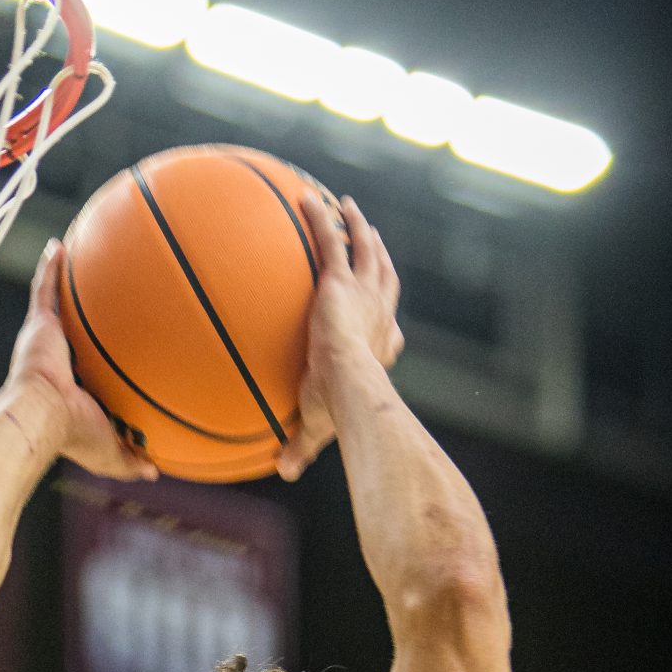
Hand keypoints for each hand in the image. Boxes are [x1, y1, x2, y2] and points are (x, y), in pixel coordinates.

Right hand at [0, 241, 158, 484]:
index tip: (115, 349)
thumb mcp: (110, 453)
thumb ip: (131, 460)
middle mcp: (60, 361)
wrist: (41, 416)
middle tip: (101, 300)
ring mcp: (48, 341)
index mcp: (74, 388)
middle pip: (75, 333)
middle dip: (82, 318)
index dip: (100, 360)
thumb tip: (155, 471)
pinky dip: (50, 269)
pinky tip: (58, 246)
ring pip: (58, 307)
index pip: (91, 370)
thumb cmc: (72, 435)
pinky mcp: (39, 326)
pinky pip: (45, 290)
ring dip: (64, 284)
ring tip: (76, 259)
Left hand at [276, 192, 404, 480]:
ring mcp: (365, 294)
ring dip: (359, 226)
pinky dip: (320, 218)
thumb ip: (300, 446)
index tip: (385, 318)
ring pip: (366, 249)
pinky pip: (330, 241)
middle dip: (380, 256)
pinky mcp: (341, 282)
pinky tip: (306, 198)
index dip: (387, 320)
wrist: (349, 390)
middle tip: (373, 239)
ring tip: (349, 207)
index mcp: (381, 347)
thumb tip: (282, 472)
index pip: (388, 330)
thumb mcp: (318, 429)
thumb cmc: (340, 415)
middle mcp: (380, 315)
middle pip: (385, 276)